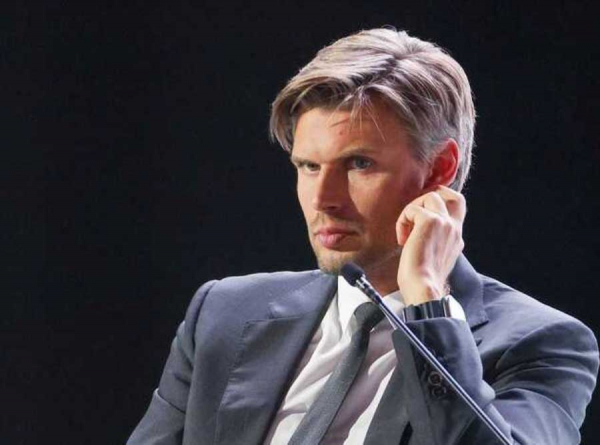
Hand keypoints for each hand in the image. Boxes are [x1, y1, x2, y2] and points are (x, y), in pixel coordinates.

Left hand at [395, 186, 465, 305]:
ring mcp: (444, 223)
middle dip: (432, 194)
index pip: (458, 207)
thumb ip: (436, 241)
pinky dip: (402, 221)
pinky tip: (402, 240)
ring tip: (406, 231)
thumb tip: (417, 234)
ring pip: (430, 196)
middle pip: (451, 194)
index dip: (442, 201)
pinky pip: (412, 209)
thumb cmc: (423, 279)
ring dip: (412, 209)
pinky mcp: (430, 221)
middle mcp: (454, 227)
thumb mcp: (436, 257)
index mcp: (456, 237)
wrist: (423, 288)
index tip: (422, 211)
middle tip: (414, 210)